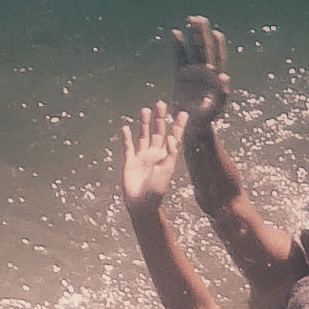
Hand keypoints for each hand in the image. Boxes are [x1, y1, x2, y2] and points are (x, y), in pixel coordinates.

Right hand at [118, 101, 181, 215]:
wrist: (141, 205)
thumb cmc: (156, 191)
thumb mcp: (166, 172)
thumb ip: (170, 154)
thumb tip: (171, 138)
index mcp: (166, 156)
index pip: (174, 137)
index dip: (178, 125)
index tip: (183, 112)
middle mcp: (155, 154)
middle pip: (158, 132)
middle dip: (160, 118)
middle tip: (161, 103)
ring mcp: (142, 157)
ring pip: (144, 135)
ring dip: (144, 123)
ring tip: (145, 109)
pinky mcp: (129, 161)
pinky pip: (128, 146)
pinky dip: (126, 137)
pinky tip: (125, 127)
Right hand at [169, 13, 229, 126]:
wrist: (191, 125)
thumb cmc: (206, 119)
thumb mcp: (216, 109)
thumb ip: (222, 94)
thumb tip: (225, 77)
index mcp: (215, 77)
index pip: (218, 57)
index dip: (217, 45)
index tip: (215, 33)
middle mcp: (205, 71)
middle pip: (205, 48)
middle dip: (203, 34)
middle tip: (200, 19)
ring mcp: (193, 71)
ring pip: (194, 48)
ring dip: (192, 35)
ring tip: (190, 20)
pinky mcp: (182, 74)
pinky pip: (180, 56)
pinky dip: (178, 45)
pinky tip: (175, 33)